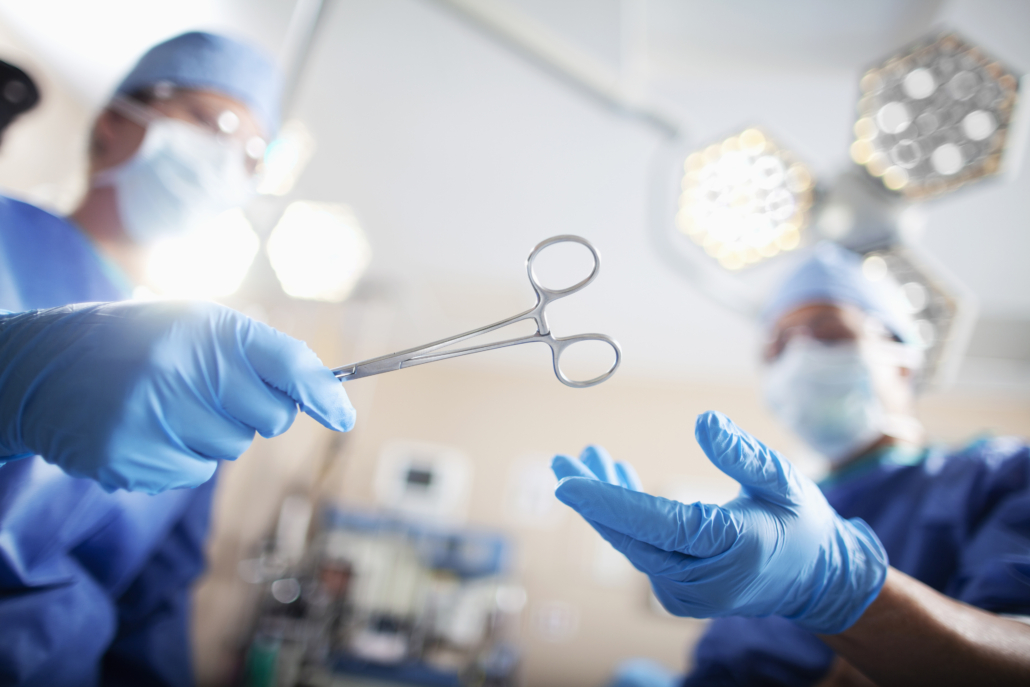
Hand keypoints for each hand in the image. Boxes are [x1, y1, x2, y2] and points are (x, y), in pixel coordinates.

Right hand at [0, 301, 355, 492]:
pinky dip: (180, 457)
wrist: (47, 366)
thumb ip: (263, 355)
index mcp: (205, 328)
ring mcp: (151, 416)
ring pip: (231, 448)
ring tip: (170, 405)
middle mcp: (180, 369)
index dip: (323, 392)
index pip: (286, 360)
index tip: (344, 416)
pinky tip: (148, 429)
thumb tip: (332, 401)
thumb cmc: (142, 343)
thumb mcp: (199, 326)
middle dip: (256, 411)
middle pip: (269, 417)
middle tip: (215, 391)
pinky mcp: (127, 456)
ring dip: (213, 434)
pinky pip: (192, 472)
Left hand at [551, 411, 886, 633]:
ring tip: (585, 458)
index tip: (567, 484)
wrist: (815, 579)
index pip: (657, 525)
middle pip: (631, 535)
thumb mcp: (783, 480)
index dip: (608, 502)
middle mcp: (702, 580)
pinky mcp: (678, 590)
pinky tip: (614, 478)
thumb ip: (742, 453)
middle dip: (591, 497)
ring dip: (606, 501)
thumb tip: (702, 420)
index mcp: (730, 549)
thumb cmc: (801, 522)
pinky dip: (627, 516)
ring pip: (632, 541)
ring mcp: (686, 591)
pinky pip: (643, 548)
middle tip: (560, 461)